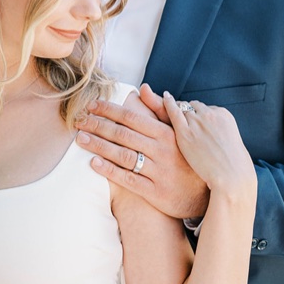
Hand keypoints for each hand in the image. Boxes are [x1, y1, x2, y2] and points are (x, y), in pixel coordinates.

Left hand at [77, 83, 209, 219]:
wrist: (205, 194)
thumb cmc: (187, 158)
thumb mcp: (179, 132)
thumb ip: (160, 110)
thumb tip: (143, 89)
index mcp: (167, 133)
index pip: (132, 118)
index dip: (109, 111)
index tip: (90, 106)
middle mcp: (163, 150)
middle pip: (124, 135)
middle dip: (98, 126)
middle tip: (78, 121)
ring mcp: (159, 171)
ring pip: (123, 156)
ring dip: (99, 146)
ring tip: (80, 139)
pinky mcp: (155, 191)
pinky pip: (129, 179)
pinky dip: (110, 171)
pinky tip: (94, 163)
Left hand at [163, 92, 256, 201]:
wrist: (231, 174)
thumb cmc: (230, 165)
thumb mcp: (228, 143)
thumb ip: (217, 134)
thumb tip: (207, 135)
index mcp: (224, 115)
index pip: (204, 109)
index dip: (196, 115)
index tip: (190, 120)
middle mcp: (211, 114)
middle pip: (192, 106)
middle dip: (185, 110)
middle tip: (177, 116)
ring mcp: (198, 122)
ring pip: (182, 107)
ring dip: (176, 109)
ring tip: (166, 108)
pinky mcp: (185, 132)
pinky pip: (173, 111)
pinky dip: (167, 103)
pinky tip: (164, 97)